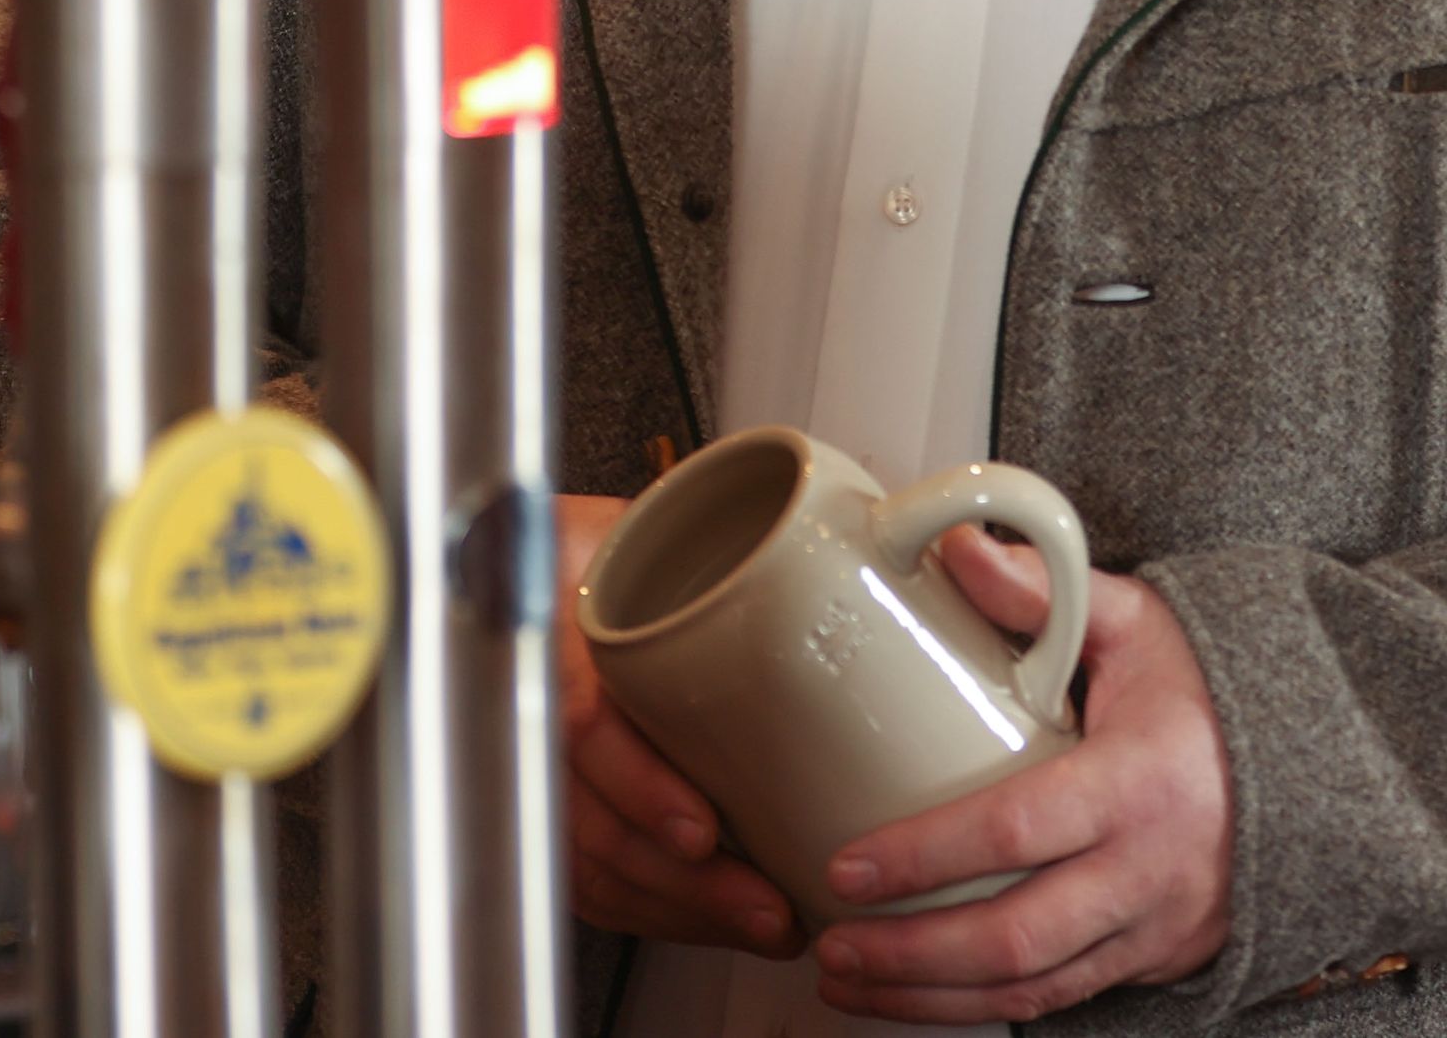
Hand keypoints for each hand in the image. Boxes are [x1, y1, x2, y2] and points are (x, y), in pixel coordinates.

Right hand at [557, 491, 802, 956]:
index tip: (701, 834)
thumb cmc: (626, 539)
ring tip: (763, 927)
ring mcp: (546, 758)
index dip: (639, 786)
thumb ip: (767, 541)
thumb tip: (900, 541)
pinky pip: (589, 876)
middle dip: (683, 884)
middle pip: (593, 818)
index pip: (585, 722)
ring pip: (592, 862)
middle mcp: (546, 701)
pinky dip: (651, 910)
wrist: (554, 552)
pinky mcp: (560, 799)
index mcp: (569, 629)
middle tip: (767, 910)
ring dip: (679, 909)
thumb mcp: (675, 519)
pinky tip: (713, 920)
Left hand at [808, 531, 1233, 1024]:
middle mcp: (1151, 870)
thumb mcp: (1142, 623)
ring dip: (933, 999)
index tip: (848, 866)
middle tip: (834, 943)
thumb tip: (955, 548)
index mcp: (1140, 782)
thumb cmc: (1213, 690)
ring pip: (1034, 987)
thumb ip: (1047, 590)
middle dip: (912, 955)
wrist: (1319, 761)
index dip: (925, 856)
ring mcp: (1159, 928)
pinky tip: (922, 995)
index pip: (1015, 830)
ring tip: (852, 979)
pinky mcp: (1158, 960)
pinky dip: (985, 1006)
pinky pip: (1064, 998)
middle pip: (1016, 936)